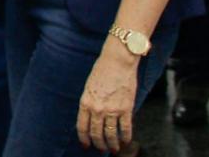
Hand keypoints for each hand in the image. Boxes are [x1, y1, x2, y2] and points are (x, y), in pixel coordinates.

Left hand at [76, 39, 139, 153]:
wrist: (117, 62)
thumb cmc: (102, 71)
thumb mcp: (89, 87)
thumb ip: (90, 103)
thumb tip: (93, 118)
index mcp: (85, 102)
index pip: (82, 127)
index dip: (84, 138)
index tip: (85, 145)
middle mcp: (97, 109)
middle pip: (96, 133)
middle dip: (98, 144)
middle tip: (101, 149)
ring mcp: (112, 110)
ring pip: (111, 134)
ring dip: (112, 144)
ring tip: (114, 149)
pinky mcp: (126, 109)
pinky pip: (125, 128)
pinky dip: (126, 137)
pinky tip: (126, 141)